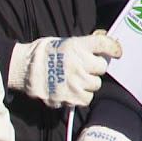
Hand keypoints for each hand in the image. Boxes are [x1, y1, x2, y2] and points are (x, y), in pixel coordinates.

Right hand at [7, 31, 121, 107]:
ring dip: (88, 83)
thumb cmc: (42, 54)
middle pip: (102, 67)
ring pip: (95, 85)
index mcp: (77, 46)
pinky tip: (72, 90)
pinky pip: (87, 98)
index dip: (114, 48)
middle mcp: (80, 64)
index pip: (104, 44)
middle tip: (84, 67)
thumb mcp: (63, 42)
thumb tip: (101, 44)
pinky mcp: (73, 97)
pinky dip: (82, 96)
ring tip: (74, 79)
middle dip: (95, 68)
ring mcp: (77, 82)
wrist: (24, 70)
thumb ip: (82, 45)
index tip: (117, 52)